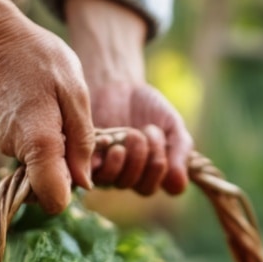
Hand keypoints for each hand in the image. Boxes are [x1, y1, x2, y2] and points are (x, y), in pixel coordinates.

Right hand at [0, 0, 94, 213]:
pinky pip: (33, 159)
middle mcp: (17, 151)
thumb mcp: (77, 97)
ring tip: (64, 121)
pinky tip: (53, 120)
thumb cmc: (45, 62)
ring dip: (59, 158)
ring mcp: (8, 147)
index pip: (52, 199)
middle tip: (77, 138)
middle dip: (67, 175)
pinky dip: (48, 149)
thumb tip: (84, 183)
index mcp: (39, 143)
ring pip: (41, 173)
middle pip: (47, 188)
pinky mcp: (6, 142)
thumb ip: (82, 143)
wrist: (5, 41)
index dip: (71, 193)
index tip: (80, 168)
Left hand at [64, 0, 192, 196]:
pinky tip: (108, 143)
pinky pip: (91, 169)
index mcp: (151, 170)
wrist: (114, 75)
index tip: (161, 135)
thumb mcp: (172, 123)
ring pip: (116, 180)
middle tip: (145, 132)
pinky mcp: (79, 154)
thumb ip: (182, 152)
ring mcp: (102, 167)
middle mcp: (127, 173)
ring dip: (125, 160)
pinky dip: (101, 158)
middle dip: (146, 161)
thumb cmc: (144, 101)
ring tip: (128, 136)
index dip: (162, 167)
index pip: (160, 185)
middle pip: (138, 185)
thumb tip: (181, 186)